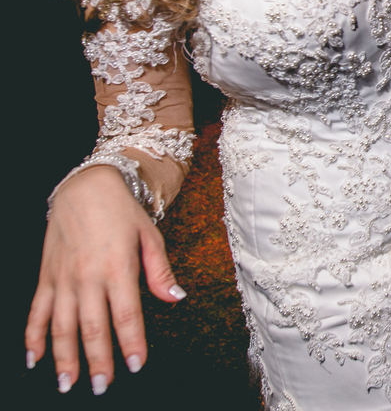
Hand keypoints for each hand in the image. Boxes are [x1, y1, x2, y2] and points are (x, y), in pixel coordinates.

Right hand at [25, 167, 185, 394]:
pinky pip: (35, 312)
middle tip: (101, 386)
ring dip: (63, 358)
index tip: (136, 365)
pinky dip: (32, 337)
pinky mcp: (46, 277)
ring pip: (61, 326)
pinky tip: (33, 359)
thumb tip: (175, 298)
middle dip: (97, 361)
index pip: (126, 314)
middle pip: (92, 327)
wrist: (85, 187)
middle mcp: (87, 277)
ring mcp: (63, 279)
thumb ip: (160, 271)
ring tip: (67, 384)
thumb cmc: (121, 212)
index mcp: (118, 267)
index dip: (131, 342)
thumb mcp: (150, 236)